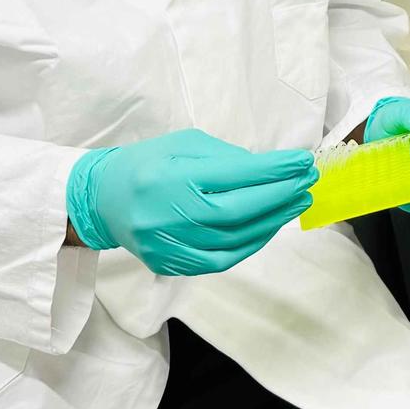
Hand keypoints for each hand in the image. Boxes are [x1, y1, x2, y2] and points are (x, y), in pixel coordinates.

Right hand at [66, 129, 315, 275]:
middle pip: (239, 212)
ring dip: (272, 221)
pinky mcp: (169, 264)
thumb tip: (270, 170)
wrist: (101, 200)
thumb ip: (226, 157)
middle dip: (281, 196)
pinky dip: (250, 244)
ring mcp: (168, 244)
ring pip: (234, 240)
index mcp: (173, 177)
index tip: (302, 162)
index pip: (235, 176)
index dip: (275, 170)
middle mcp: (170, 214)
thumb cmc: (147, 164)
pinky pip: (221, 260)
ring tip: (296, 203)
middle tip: (308, 183)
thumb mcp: (184, 145)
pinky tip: (269, 227)